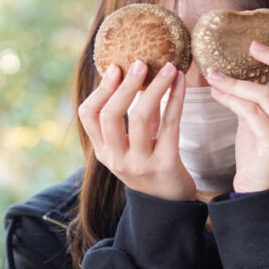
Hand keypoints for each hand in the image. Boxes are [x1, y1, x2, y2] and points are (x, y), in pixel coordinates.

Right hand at [78, 60, 194, 201]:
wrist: (170, 205)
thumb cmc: (150, 166)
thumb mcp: (132, 145)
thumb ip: (131, 116)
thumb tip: (134, 74)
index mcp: (103, 152)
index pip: (88, 116)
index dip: (100, 89)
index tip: (115, 68)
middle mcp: (116, 159)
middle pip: (111, 115)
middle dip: (125, 85)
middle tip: (140, 63)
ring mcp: (139, 164)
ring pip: (140, 118)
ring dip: (155, 88)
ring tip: (168, 67)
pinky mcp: (165, 165)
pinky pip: (169, 125)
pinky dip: (176, 99)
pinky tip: (181, 82)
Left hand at [207, 41, 268, 192]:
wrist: (256, 190)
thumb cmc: (259, 152)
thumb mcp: (268, 118)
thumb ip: (266, 95)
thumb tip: (252, 62)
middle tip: (253, 47)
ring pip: (268, 94)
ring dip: (237, 81)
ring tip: (215, 76)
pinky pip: (251, 112)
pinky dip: (230, 98)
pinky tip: (216, 93)